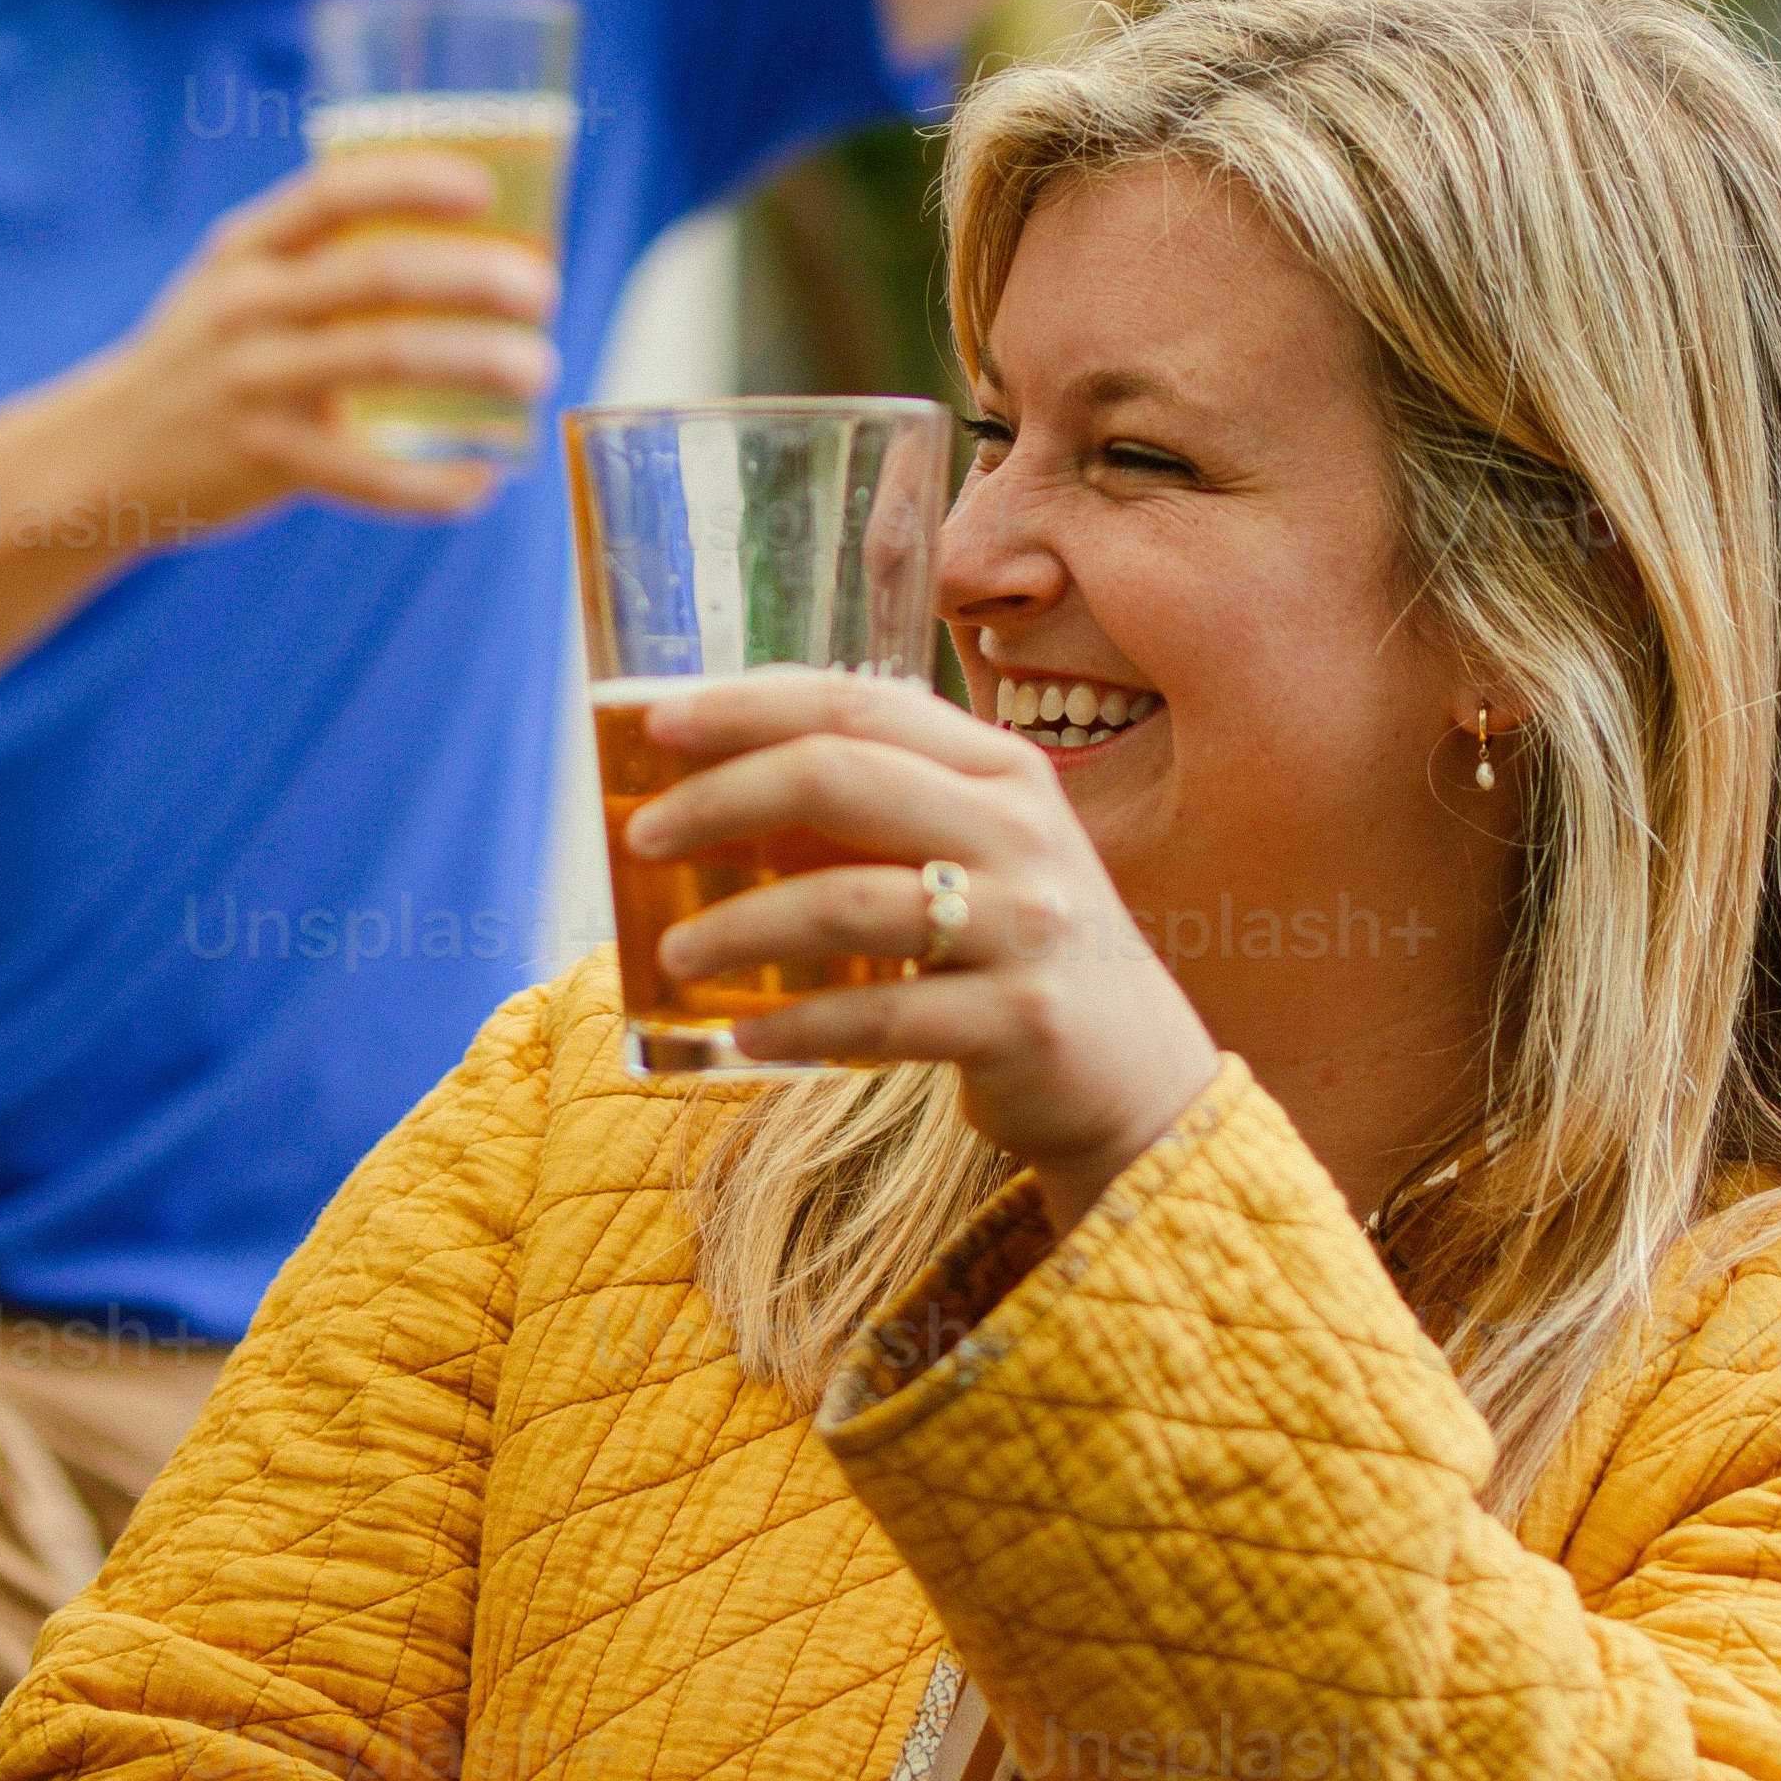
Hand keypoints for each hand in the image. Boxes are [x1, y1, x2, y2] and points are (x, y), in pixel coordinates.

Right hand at [102, 148, 559, 531]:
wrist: (100, 457)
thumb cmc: (201, 355)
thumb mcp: (233, 282)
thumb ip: (314, 253)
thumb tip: (456, 230)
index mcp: (245, 250)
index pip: (333, 192)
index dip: (413, 182)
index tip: (484, 190)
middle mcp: (246, 308)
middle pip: (378, 277)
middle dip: (474, 279)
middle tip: (542, 292)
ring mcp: (252, 384)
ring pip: (383, 360)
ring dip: (474, 363)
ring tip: (538, 371)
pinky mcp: (262, 460)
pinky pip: (362, 475)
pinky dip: (430, 482)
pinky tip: (481, 480)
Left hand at [619, 668, 1218, 1222]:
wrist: (1138, 1077)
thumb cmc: (1019, 953)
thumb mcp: (977, 854)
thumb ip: (883, 812)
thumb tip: (714, 791)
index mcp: (1000, 768)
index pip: (856, 703)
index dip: (748, 705)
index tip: (655, 725)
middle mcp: (1021, 829)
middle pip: (842, 777)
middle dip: (722, 799)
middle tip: (642, 839)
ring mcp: (1028, 925)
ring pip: (849, 901)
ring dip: (741, 926)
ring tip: (673, 954)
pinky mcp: (1023, 1021)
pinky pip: (883, 1016)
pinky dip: (801, 1025)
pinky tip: (746, 1035)